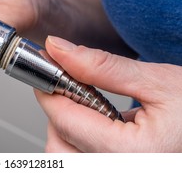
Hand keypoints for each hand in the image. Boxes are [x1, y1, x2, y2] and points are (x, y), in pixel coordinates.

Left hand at [34, 36, 181, 151]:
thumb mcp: (161, 82)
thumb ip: (103, 67)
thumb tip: (59, 49)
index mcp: (132, 156)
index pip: (64, 119)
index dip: (50, 90)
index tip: (49, 70)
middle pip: (57, 146)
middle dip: (59, 112)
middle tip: (75, 88)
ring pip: (66, 157)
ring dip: (69, 129)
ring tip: (95, 108)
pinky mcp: (123, 171)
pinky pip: (84, 161)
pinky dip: (82, 143)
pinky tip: (104, 127)